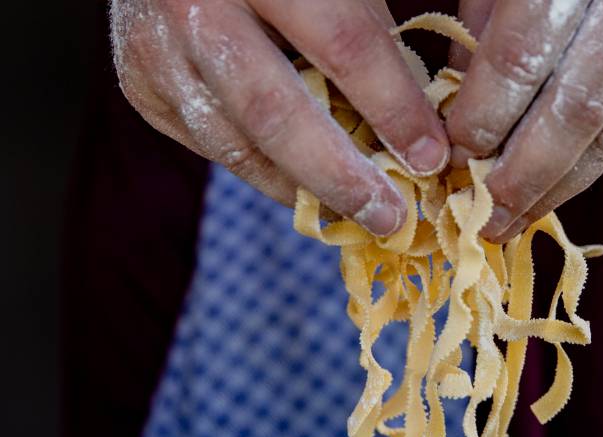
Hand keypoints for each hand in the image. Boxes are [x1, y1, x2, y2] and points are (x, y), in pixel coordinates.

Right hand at [110, 0, 450, 235]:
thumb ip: (368, 39)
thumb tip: (415, 128)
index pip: (342, 46)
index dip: (393, 107)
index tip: (431, 158)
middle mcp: (196, 8)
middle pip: (275, 113)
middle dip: (341, 175)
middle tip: (389, 217)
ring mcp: (156, 52)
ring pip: (236, 145)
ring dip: (305, 188)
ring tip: (356, 212)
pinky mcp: (140, 87)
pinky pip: (214, 147)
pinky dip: (266, 171)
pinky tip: (305, 186)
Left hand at [447, 0, 602, 241]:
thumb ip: (481, 34)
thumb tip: (452, 123)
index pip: (521, 56)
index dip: (484, 116)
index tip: (454, 158)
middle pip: (579, 109)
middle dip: (525, 175)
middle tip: (486, 218)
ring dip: (560, 186)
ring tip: (515, 217)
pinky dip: (593, 159)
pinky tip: (556, 183)